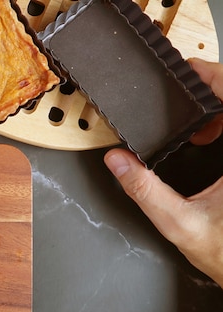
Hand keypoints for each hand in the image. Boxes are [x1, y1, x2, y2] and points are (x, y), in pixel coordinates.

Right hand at [104, 58, 222, 287]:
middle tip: (183, 95)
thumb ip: (144, 190)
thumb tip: (119, 162)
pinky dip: (222, 127)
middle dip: (211, 94)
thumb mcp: (177, 222)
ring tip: (194, 126)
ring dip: (217, 113)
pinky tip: (204, 139)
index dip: (215, 77)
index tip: (192, 70)